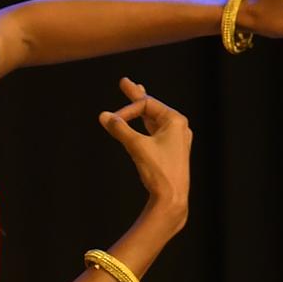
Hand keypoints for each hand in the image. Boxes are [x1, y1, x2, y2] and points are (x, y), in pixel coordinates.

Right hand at [98, 76, 191, 216]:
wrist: (172, 199)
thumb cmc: (159, 171)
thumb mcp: (136, 146)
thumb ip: (120, 129)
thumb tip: (103, 116)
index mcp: (176, 120)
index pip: (147, 105)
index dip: (127, 111)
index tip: (112, 121)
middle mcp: (179, 127)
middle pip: (152, 108)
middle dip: (136, 97)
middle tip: (124, 82)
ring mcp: (176, 140)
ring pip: (154, 120)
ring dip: (141, 111)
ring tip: (135, 94)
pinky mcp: (172, 152)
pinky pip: (156, 133)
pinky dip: (145, 126)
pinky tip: (144, 121)